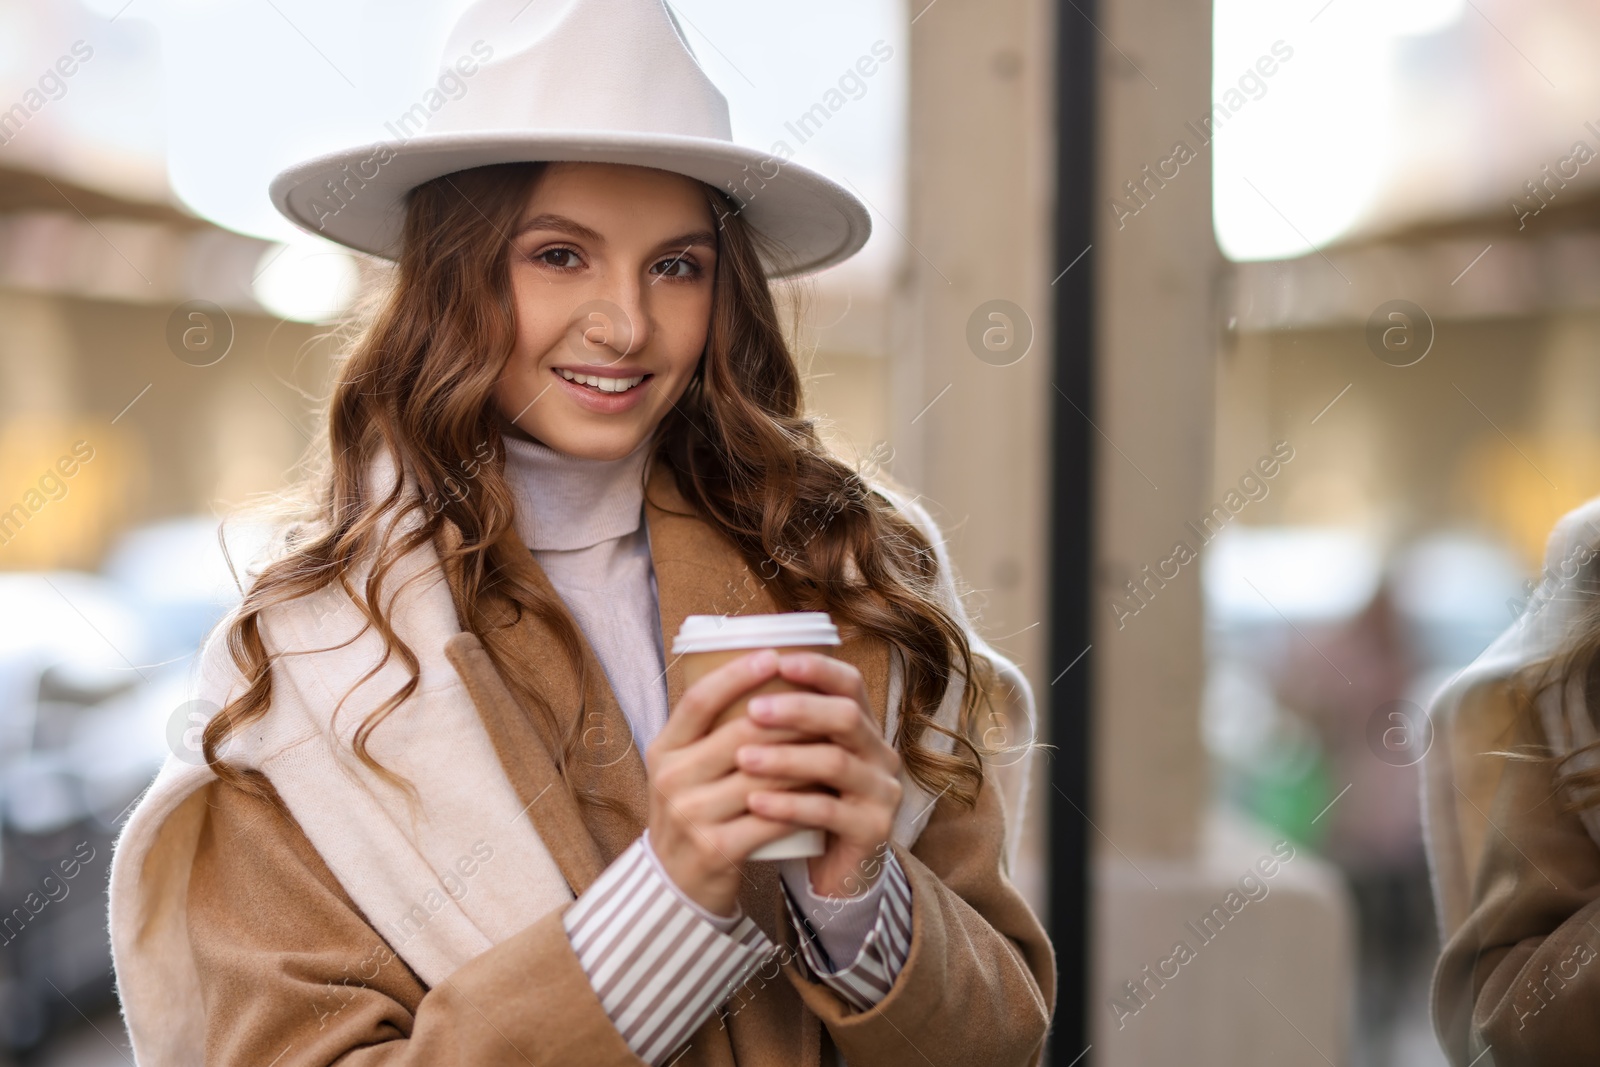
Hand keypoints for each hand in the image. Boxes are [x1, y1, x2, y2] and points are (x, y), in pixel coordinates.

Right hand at [644, 648, 815, 916]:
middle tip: (826, 702)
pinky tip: (827, 789)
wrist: (676, 885)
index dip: (736, 675)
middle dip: (790, 715)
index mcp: (663, 750)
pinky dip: (803, 800)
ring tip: (836, 740)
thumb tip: (759, 674)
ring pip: (764, 773)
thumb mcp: (686, 768)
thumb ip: (710, 730)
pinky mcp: (716, 848)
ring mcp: (691, 815)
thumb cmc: (693, 813)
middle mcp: (671, 779)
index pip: (698, 700)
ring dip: (806, 756)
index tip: (773, 656)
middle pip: (740, 733)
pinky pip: (771, 814)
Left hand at [737, 652, 902, 898]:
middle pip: (846, 717)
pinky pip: (830, 811)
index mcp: (861, 728)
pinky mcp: (873, 829)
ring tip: (744, 758)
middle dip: (798, 710)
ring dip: (786, 758)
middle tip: (753, 710)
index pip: (850, 684)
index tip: (778, 660)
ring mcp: (881, 792)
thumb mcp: (797, 760)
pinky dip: (790, 804)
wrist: (832, 872)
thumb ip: (781, 726)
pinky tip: (756, 803)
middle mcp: (879, 753)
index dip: (818, 669)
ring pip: (836, 763)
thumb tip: (726, 679)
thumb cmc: (805, 805)